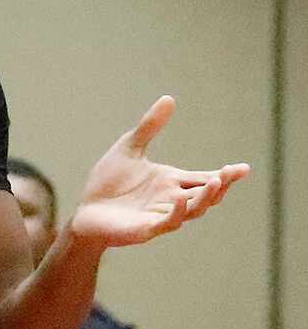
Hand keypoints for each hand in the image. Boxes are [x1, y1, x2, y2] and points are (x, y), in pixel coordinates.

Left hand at [67, 98, 248, 248]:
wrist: (84, 212)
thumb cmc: (106, 184)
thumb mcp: (128, 149)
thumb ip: (149, 127)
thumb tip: (169, 98)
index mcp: (172, 182)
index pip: (205, 178)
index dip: (226, 175)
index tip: (244, 168)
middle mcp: (171, 200)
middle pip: (206, 196)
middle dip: (221, 185)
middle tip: (233, 173)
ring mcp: (160, 216)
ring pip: (192, 210)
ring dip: (205, 198)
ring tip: (216, 181)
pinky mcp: (144, 230)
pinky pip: (166, 224)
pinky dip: (175, 212)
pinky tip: (178, 198)